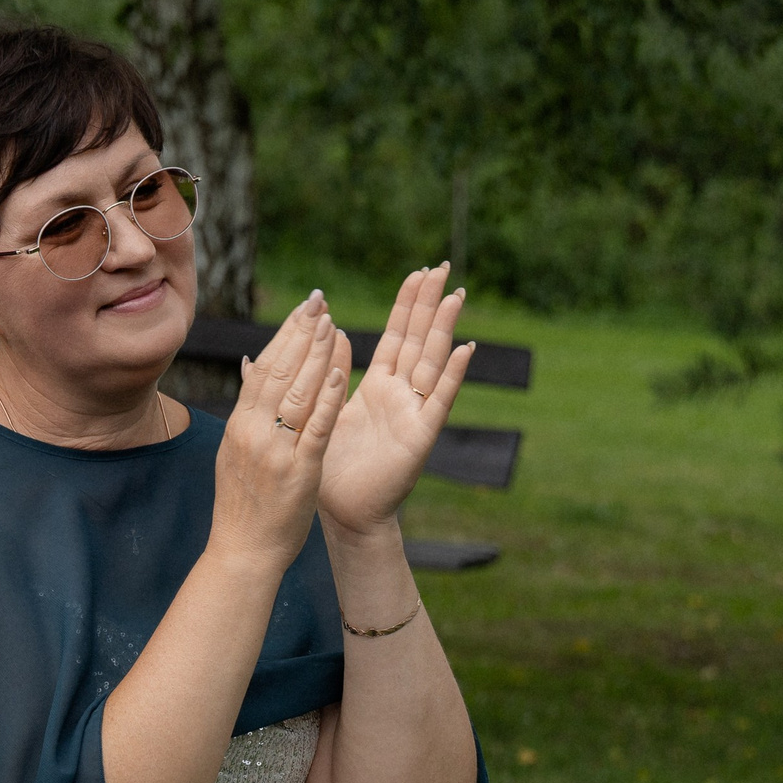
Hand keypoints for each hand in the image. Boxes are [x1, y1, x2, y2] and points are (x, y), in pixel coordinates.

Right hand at [206, 290, 351, 566]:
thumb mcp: (235, 452)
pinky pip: (315, 427)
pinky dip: (326, 397)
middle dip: (301, 333)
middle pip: (279, 372)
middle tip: (319, 302)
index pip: (263, 368)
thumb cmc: (243, 506)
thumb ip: (248, 410)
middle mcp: (253, 431)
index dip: (285, 335)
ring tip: (331, 323)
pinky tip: (338, 371)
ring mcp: (275, 450)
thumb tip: (249, 366)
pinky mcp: (298, 470)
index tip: (303, 309)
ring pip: (296, 392)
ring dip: (315, 354)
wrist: (242, 552)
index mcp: (239, 425)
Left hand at [316, 265, 475, 538]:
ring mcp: (411, 414)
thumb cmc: (328, 472)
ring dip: (444, 327)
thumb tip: (322, 338)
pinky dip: (452, 375)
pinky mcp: (418, 437)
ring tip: (456, 293)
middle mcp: (398, 396)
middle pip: (415, 340)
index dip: (404, 305)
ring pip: (430, 361)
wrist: (340, 516)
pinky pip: (438, 401)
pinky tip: (466, 348)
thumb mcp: (317, 416)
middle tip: (441, 266)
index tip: (416, 271)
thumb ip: (317, 378)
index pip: (393, 336)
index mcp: (375, 389)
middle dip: (427, 304)